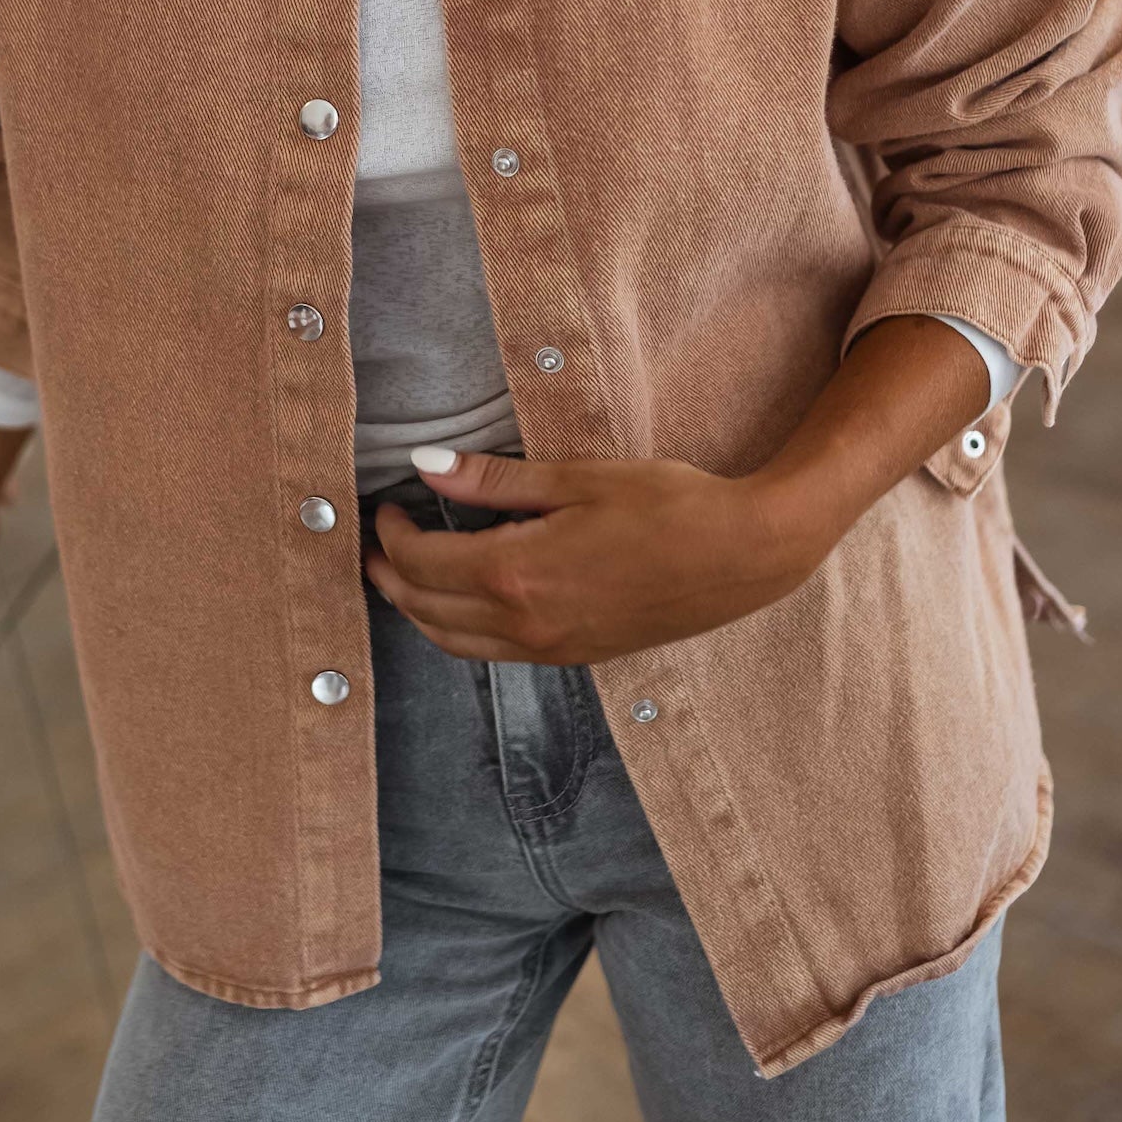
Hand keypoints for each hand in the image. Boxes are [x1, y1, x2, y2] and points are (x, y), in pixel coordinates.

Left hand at [363, 450, 816, 665]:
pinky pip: (494, 653)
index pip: (424, 563)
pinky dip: (460, 630)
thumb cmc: (669, 506)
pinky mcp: (576, 655)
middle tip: (379, 544)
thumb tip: (428, 466)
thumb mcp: (577, 478)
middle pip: (428, 611)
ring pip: (456, 643)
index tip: (389, 506)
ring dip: (420, 611)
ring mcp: (552, 647)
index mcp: (517, 574)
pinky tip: (466, 600)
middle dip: (392, 578)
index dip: (394, 535)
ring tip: (406, 575)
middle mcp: (526, 623)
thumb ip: (495, 481)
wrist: (742, 556)